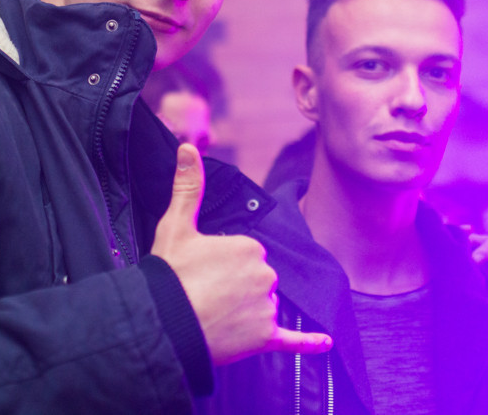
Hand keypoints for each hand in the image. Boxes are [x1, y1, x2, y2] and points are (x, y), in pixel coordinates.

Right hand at [151, 144, 331, 364]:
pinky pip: (292, 340)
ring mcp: (266, 308)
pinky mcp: (264, 337)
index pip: (247, 253)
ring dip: (246, 312)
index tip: (203, 271)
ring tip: (214, 315)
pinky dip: (308, 342)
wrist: (163, 324)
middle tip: (206, 294)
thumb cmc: (169, 274)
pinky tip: (325, 342)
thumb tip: (187, 145)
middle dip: (237, 286)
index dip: (224, 263)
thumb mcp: (175, 225)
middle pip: (258, 278)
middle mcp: (266, 274)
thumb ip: (187, 186)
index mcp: (250, 246)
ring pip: (264, 306)